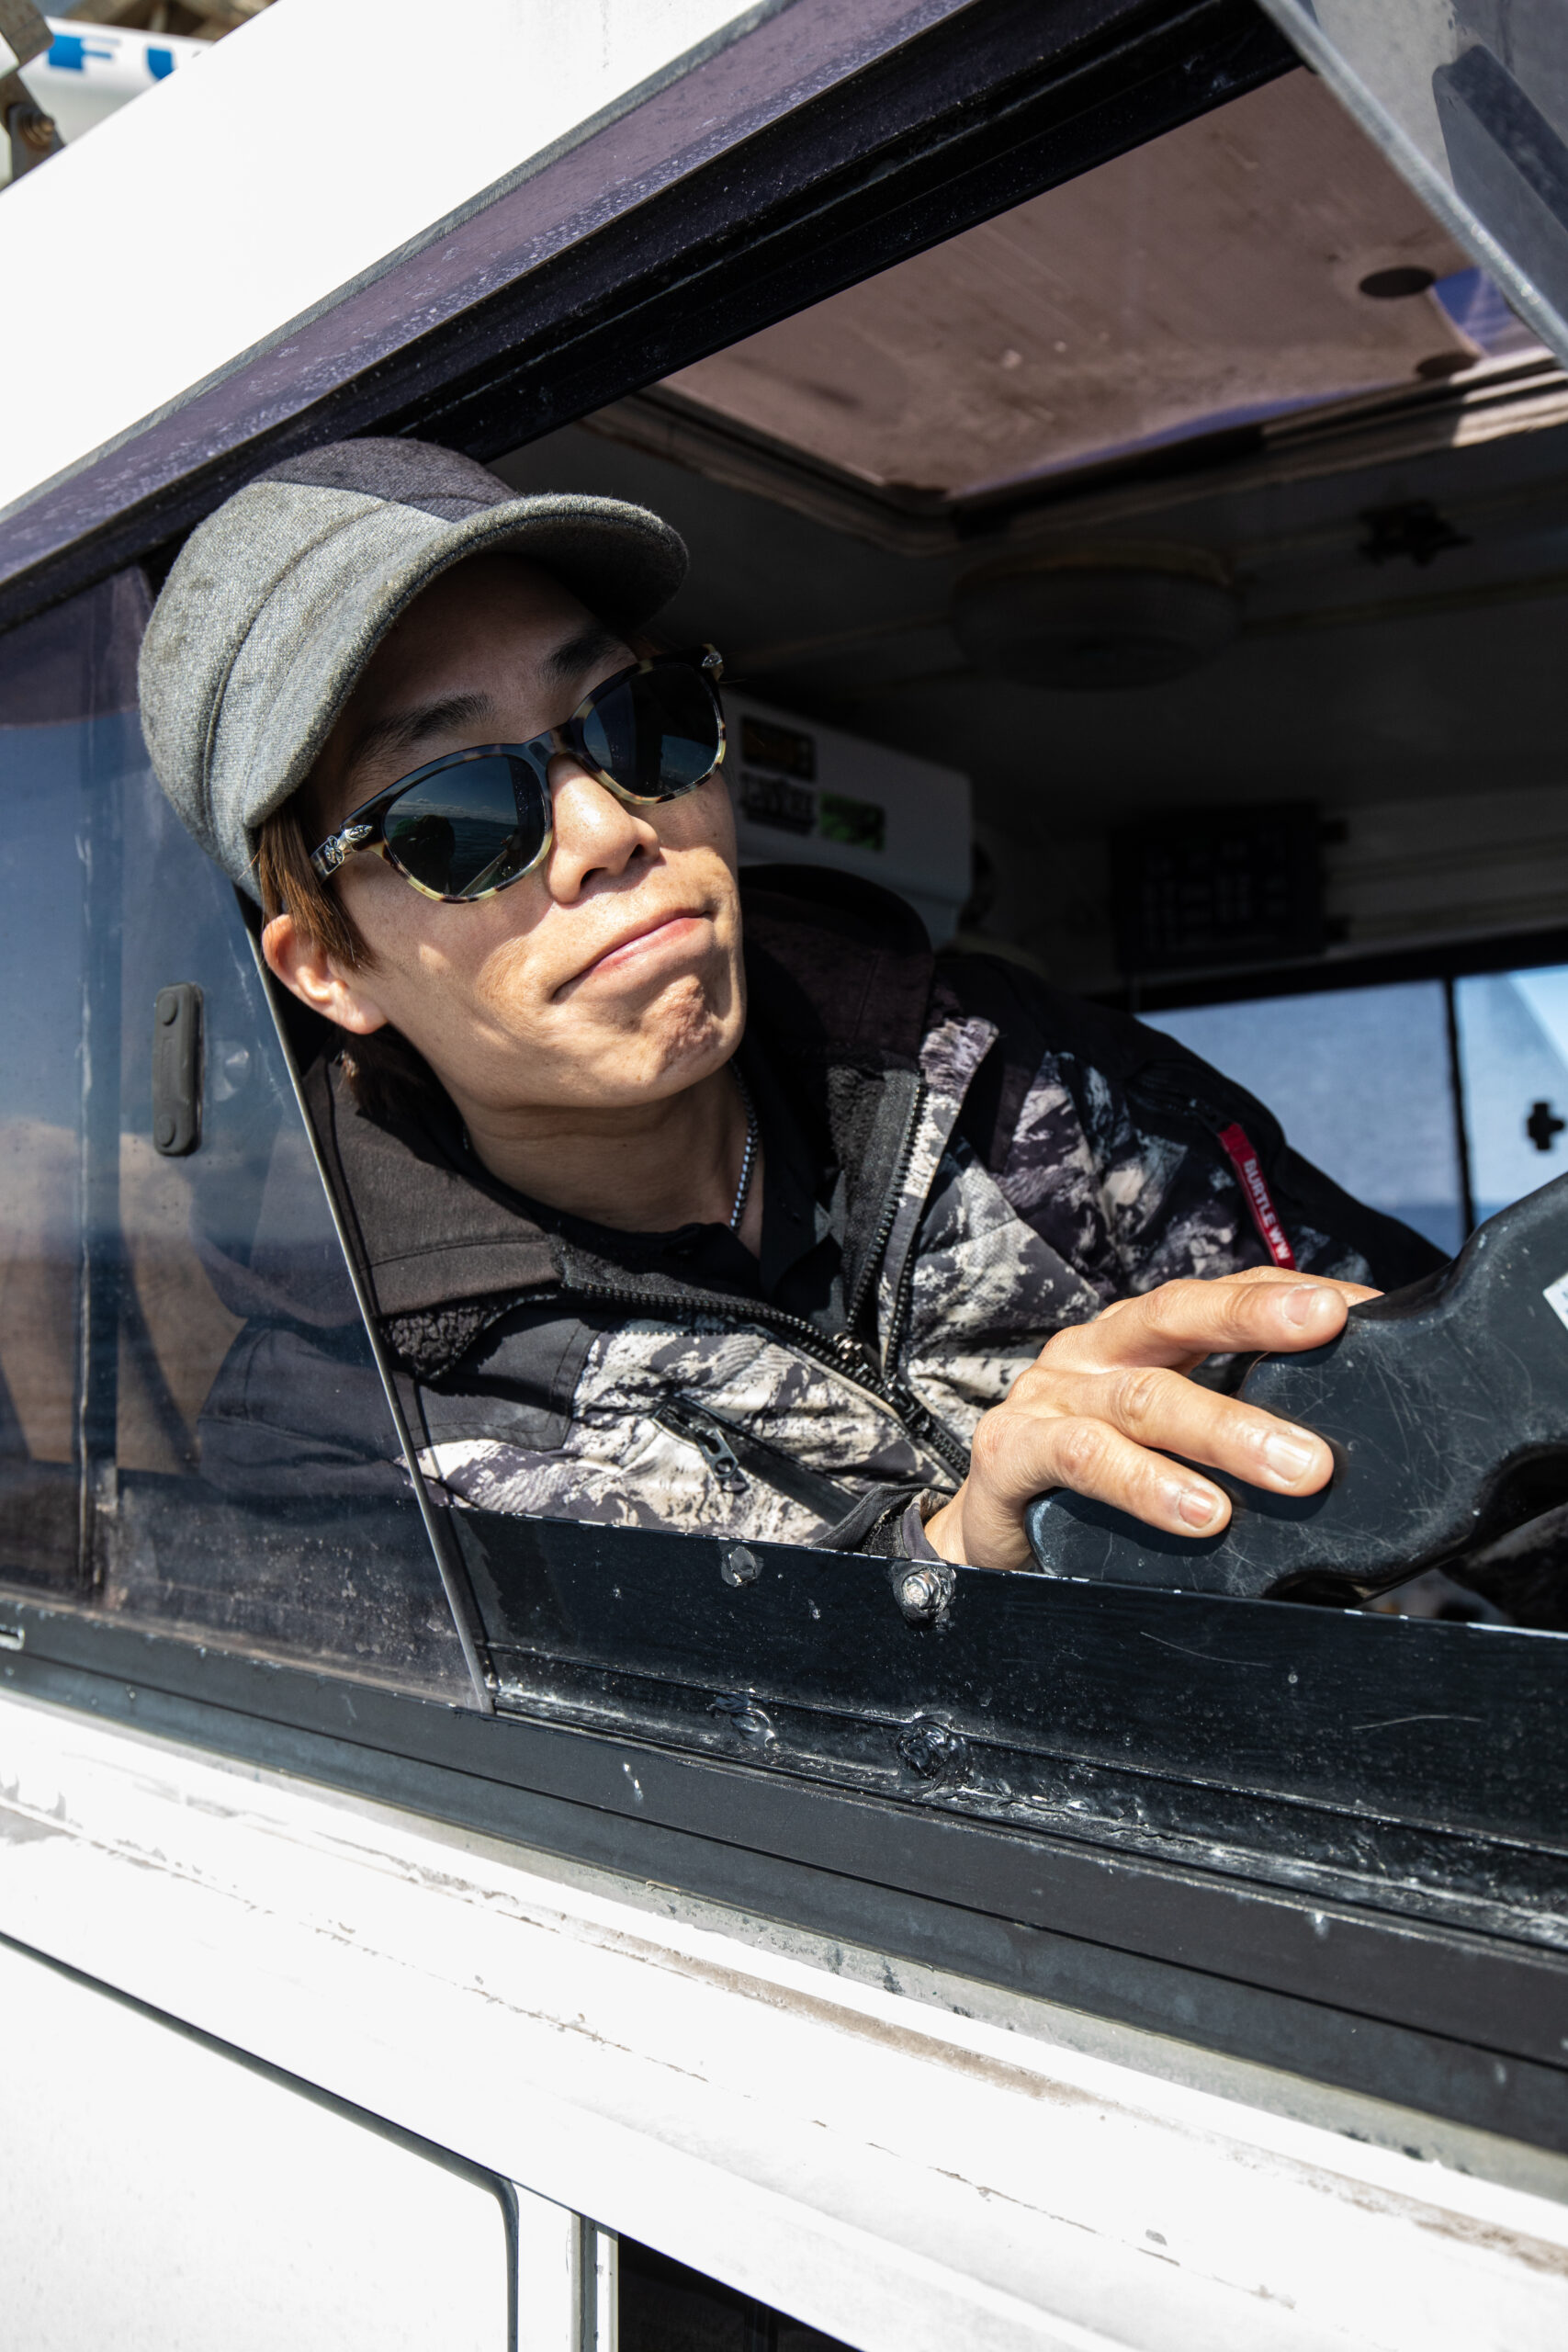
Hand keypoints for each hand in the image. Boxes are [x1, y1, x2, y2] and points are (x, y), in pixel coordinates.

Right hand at [922, 1267, 1378, 1569]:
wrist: (985, 1542)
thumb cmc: (1089, 1490)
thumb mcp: (1162, 1446)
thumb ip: (1226, 1434)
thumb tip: (1333, 1455)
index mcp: (1134, 1340)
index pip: (1215, 1296)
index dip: (1283, 1296)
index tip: (1358, 1307)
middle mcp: (1093, 1353)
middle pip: (1176, 1316)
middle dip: (1256, 1320)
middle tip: (1332, 1335)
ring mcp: (1049, 1398)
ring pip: (1146, 1398)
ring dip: (1227, 1432)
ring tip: (1297, 1469)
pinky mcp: (1011, 1453)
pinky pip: (1086, 1459)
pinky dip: (1148, 1484)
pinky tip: (1202, 1513)